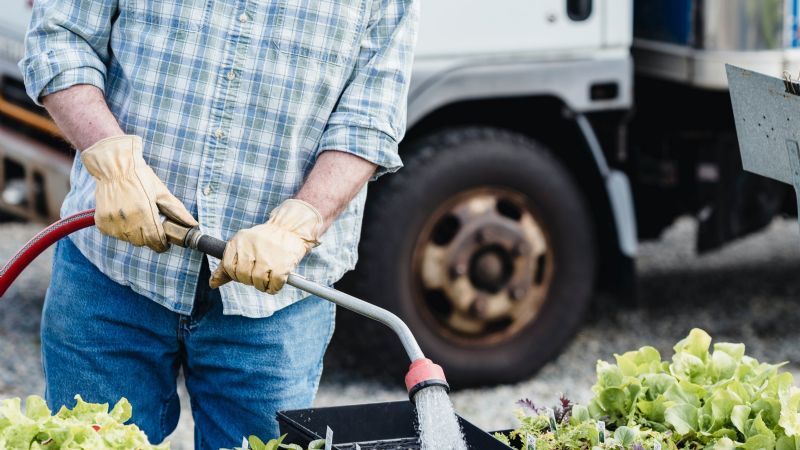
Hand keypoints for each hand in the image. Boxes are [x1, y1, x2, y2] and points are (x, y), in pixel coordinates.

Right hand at [81, 135, 197, 251]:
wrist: (114, 167)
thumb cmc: (140, 177)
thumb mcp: (161, 192)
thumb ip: (177, 211)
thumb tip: (193, 224)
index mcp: (145, 213)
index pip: (155, 241)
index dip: (162, 244)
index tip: (164, 242)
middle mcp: (128, 220)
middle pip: (142, 242)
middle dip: (149, 237)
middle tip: (149, 222)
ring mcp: (113, 222)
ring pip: (128, 239)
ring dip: (134, 233)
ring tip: (135, 215)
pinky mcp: (101, 222)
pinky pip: (114, 234)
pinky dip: (120, 229)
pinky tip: (123, 215)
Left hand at [209, 199, 321, 293]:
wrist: (291, 229)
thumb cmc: (265, 241)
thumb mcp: (243, 246)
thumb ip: (227, 265)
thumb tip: (212, 284)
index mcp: (239, 240)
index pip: (228, 266)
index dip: (236, 273)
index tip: (245, 271)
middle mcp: (251, 247)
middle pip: (242, 276)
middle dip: (249, 280)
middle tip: (258, 275)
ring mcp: (267, 256)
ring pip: (257, 282)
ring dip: (262, 285)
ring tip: (268, 277)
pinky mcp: (282, 265)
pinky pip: (273, 285)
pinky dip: (274, 287)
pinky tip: (276, 281)